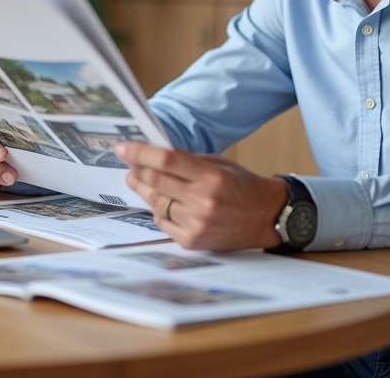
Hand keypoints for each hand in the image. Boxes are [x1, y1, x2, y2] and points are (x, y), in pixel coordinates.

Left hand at [116, 141, 288, 250]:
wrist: (266, 217)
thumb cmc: (242, 187)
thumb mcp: (219, 165)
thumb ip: (188, 161)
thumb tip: (152, 156)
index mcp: (211, 177)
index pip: (167, 160)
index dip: (140, 153)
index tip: (123, 148)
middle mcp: (203, 201)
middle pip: (156, 181)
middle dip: (137, 170)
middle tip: (128, 163)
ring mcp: (197, 223)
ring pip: (156, 202)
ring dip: (144, 190)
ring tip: (139, 180)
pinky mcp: (193, 241)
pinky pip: (163, 222)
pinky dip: (158, 210)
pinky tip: (160, 202)